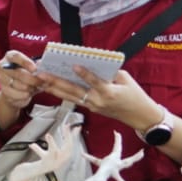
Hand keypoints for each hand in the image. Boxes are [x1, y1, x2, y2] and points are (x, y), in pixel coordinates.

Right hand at [0, 49, 39, 112]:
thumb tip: (41, 64)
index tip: (35, 69)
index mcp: (10, 56)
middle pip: (18, 73)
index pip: (15, 56)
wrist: (17, 89)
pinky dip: (25, 95)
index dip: (25, 62)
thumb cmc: (27, 74)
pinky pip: (17, 94)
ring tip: (36, 87)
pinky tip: (29, 93)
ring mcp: (2, 79)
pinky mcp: (3, 90)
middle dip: (32, 79)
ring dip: (30, 88)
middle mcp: (3, 66)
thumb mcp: (33, 68)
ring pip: (18, 85)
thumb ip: (37, 65)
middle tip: (42, 82)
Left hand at [35, 68, 160, 130]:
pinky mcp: (91, 109)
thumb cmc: (136, 96)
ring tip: (40, 81)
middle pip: (74, 91)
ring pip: (70, 97)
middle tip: (41, 74)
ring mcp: (93, 106)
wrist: (141, 117)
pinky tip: (52, 87)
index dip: (84, 74)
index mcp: (109, 93)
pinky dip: (63, 93)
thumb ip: (110, 72)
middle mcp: (98, 101)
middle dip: (56, 82)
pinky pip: (74, 100)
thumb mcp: (126, 80)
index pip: (94, 82)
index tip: (74, 65)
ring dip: (54, 89)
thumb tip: (94, 63)